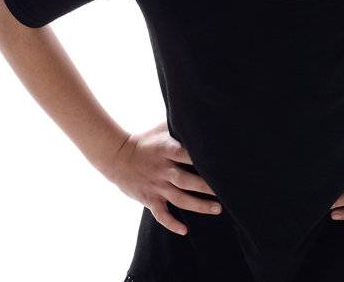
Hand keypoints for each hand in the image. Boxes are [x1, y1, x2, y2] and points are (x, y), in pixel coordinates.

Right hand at [100, 121, 219, 235]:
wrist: (115, 156)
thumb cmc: (145, 139)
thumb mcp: (162, 127)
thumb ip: (182, 122)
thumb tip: (205, 112)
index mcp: (166, 150)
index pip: (188, 155)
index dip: (204, 160)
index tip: (224, 164)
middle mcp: (162, 169)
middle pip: (187, 180)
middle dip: (207, 187)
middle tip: (228, 190)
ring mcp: (156, 186)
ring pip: (179, 199)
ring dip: (199, 205)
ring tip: (218, 208)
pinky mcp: (149, 198)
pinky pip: (160, 214)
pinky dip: (171, 223)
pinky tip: (184, 230)